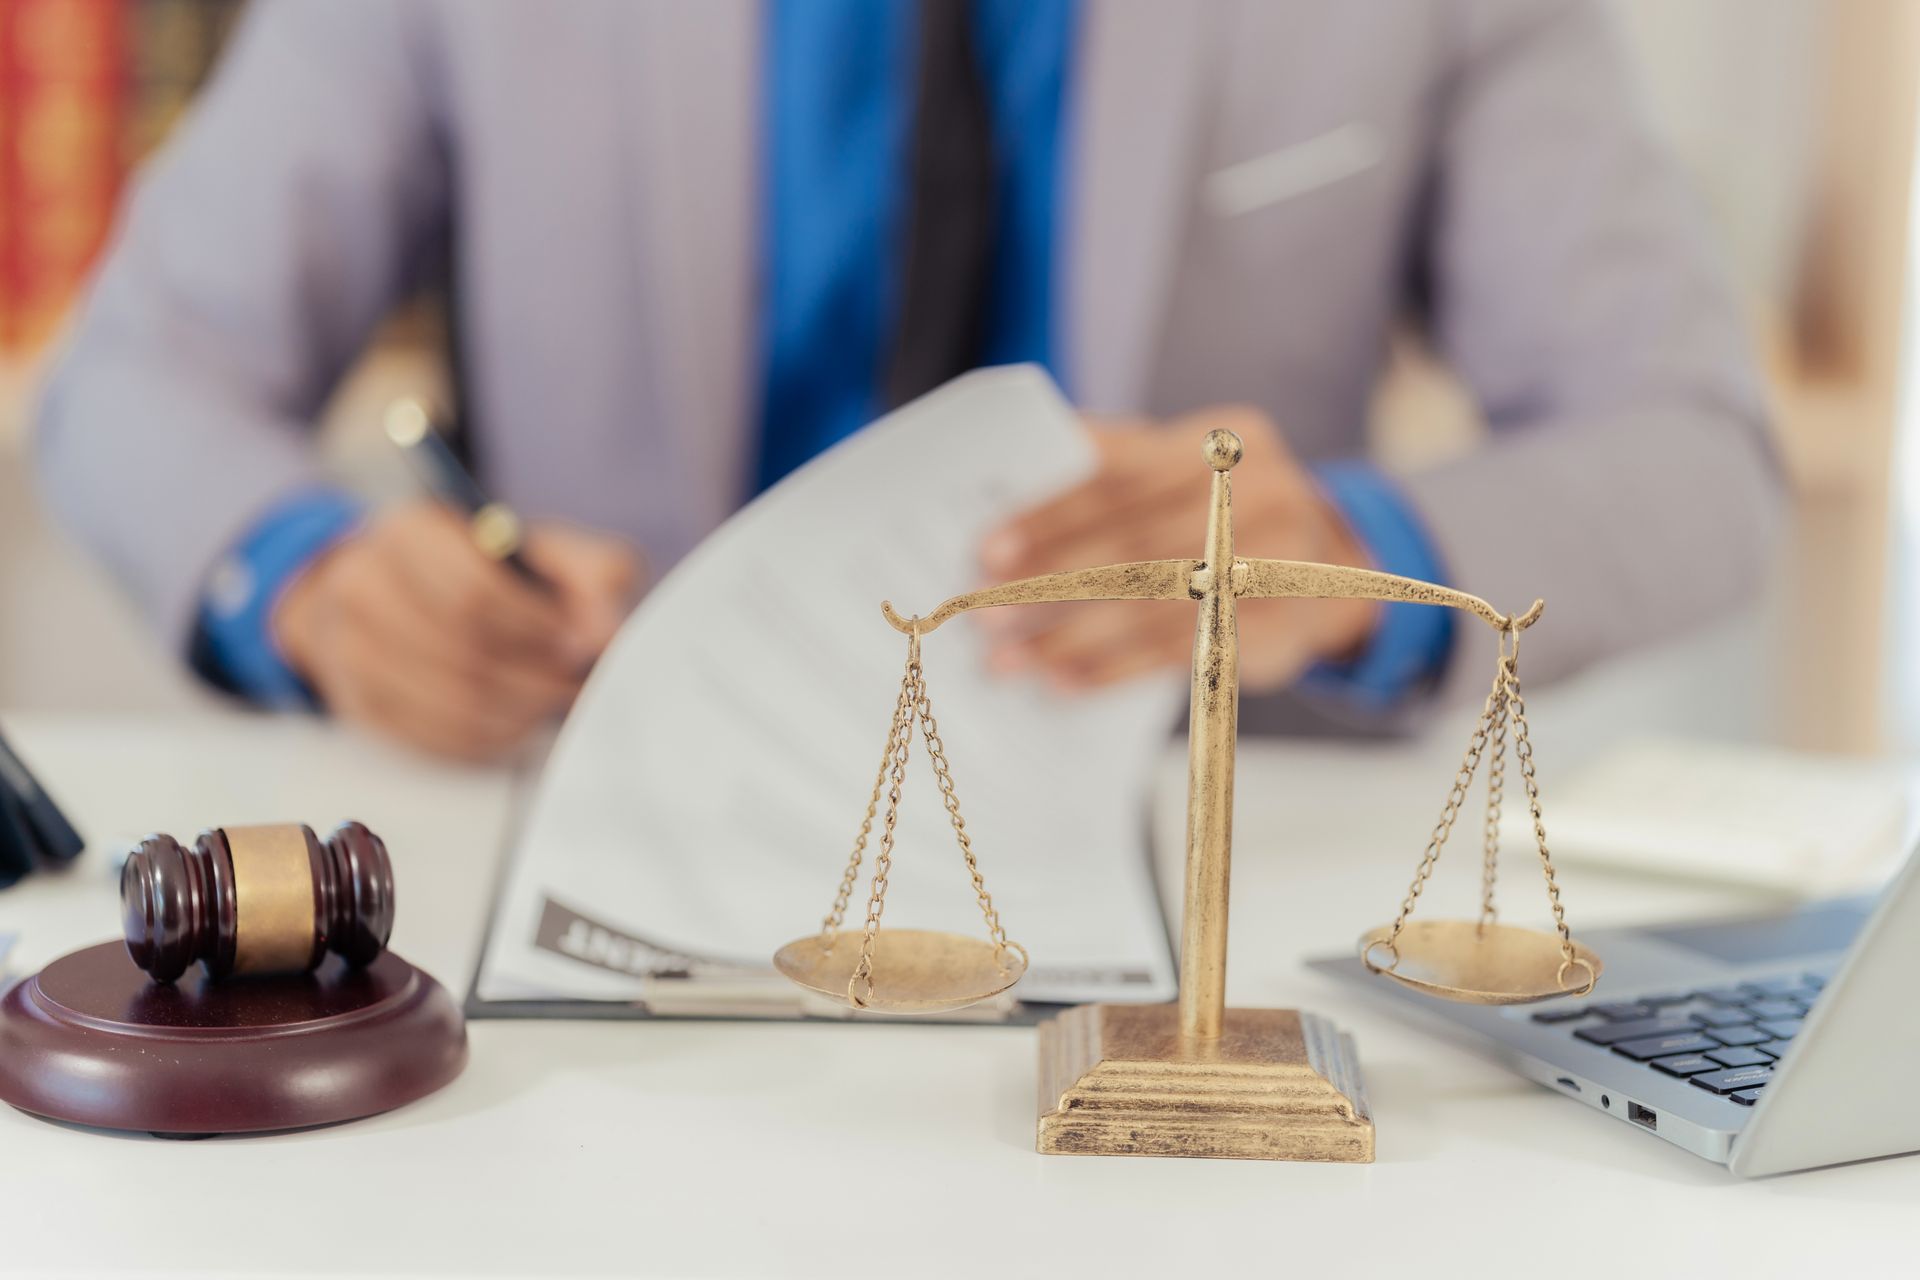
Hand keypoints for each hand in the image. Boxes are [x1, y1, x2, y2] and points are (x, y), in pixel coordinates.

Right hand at [274, 501, 642, 760]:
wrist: (401, 593)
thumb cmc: (486, 572)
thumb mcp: (543, 551)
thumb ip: (592, 574)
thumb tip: (606, 633)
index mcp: (411, 532)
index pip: (471, 592)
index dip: (534, 628)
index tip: (577, 645)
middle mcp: (364, 583)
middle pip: (460, 650)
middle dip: (533, 676)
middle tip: (573, 683)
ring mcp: (350, 647)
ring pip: (449, 700)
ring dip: (517, 710)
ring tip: (551, 701)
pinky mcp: (360, 703)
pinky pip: (433, 737)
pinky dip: (489, 736)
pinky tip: (516, 721)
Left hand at [976, 406, 1376, 693]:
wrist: (1326, 574)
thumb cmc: (1217, 518)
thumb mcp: (1173, 478)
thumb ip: (1105, 470)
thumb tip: (1006, 485)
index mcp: (1222, 441)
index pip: (1121, 472)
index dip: (1051, 511)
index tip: (989, 547)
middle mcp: (1259, 493)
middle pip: (1136, 540)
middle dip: (1052, 579)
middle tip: (989, 611)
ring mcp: (1278, 561)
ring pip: (1154, 601)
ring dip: (1071, 635)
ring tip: (1012, 660)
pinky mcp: (1279, 626)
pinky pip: (1182, 651)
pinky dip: (1113, 670)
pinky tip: (1064, 682)